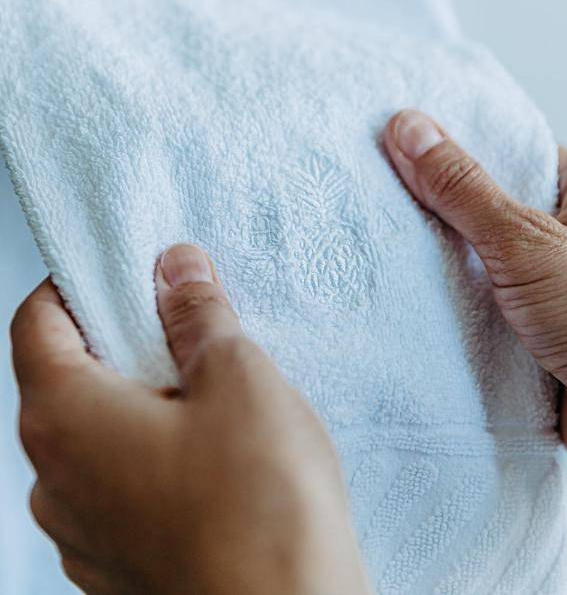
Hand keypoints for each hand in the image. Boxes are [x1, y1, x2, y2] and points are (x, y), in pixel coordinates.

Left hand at [11, 243, 369, 594]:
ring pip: (95, 435)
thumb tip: (176, 270)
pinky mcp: (117, 565)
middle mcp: (54, 480)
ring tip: (212, 397)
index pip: (35, 323)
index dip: (76, 285)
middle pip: (65, 379)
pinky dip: (152, 454)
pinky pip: (118, 486)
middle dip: (123, 342)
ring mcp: (82, 531)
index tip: (128, 272)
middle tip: (188, 328)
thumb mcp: (237, 376)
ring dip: (142, 402)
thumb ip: (197, 314)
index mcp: (65, 419)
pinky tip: (213, 457)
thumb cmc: (261, 508)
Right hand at [384, 110, 566, 482]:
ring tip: (373, 242)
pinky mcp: (528, 337)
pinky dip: (446, 310)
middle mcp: (566, 238)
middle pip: (483, 209)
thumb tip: (409, 129)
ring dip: (437, 266)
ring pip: (475, 264)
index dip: (450, 146)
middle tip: (369, 192)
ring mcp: (545, 289)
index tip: (390, 138)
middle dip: (432, 210)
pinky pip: (474, 311)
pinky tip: (402, 297)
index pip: (506, 154)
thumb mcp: (529, 242)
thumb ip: (464, 189)